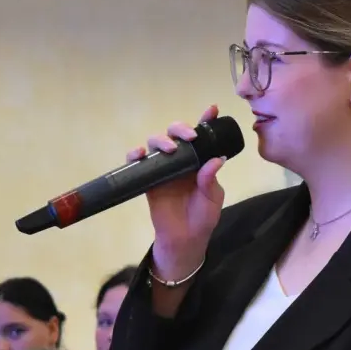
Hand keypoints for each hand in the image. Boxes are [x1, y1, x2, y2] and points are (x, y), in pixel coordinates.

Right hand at [126, 105, 225, 278]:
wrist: (185, 240)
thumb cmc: (202, 218)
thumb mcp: (212, 199)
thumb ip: (211, 180)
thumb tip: (215, 159)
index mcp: (199, 162)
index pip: (203, 137)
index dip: (206, 121)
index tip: (212, 109)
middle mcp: (181, 160)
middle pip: (175, 134)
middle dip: (181, 128)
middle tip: (190, 136)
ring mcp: (163, 168)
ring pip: (156, 144)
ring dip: (161, 140)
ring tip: (170, 149)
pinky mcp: (147, 179)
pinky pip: (138, 163)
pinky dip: (135, 155)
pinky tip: (139, 155)